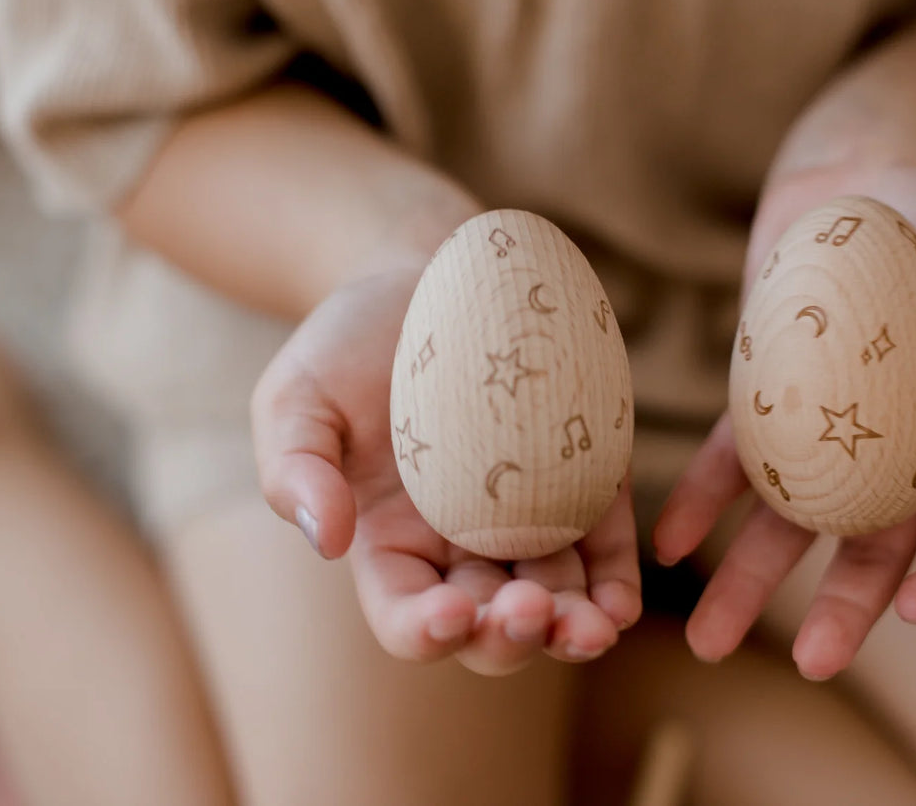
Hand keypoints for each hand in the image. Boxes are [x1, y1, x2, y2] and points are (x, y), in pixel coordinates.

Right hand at [252, 265, 641, 674]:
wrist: (423, 279)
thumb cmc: (346, 343)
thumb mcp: (296, 396)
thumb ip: (295, 466)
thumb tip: (327, 538)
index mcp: (388, 544)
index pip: (406, 616)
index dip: (425, 631)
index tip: (449, 614)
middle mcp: (460, 550)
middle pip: (488, 627)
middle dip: (510, 636)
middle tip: (530, 610)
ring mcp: (527, 522)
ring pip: (555, 603)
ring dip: (574, 628)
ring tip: (595, 626)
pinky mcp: (583, 484)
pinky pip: (603, 551)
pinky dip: (613, 585)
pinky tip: (620, 602)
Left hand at [654, 161, 915, 677]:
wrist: (860, 174)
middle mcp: (893, 448)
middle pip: (871, 545)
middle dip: (843, 607)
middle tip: (812, 664)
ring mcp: (822, 429)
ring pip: (790, 522)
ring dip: (750, 580)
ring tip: (707, 637)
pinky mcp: (760, 400)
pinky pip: (728, 462)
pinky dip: (699, 502)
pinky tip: (667, 542)